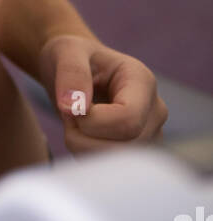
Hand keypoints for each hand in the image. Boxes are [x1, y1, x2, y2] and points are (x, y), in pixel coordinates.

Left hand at [37, 34, 168, 154]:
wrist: (76, 70)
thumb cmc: (74, 56)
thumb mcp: (66, 51)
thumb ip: (71, 73)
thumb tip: (73, 107)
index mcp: (143, 81)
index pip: (128, 120)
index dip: (93, 122)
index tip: (71, 107)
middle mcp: (154, 111)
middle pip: (123, 147)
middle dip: (83, 137)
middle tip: (67, 115)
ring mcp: (150, 135)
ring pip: (117, 163)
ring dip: (83, 148)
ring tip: (74, 123)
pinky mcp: (138, 153)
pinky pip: (111, 170)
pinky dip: (87, 157)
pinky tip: (82, 136)